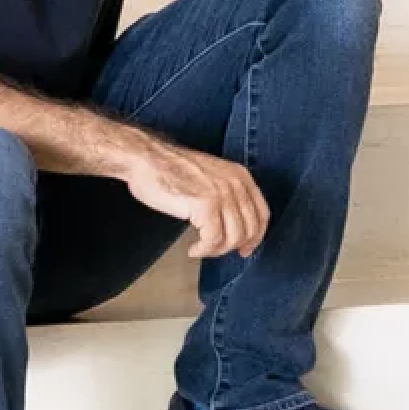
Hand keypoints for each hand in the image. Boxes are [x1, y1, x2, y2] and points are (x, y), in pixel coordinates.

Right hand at [121, 135, 270, 259]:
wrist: (147, 158)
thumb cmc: (171, 169)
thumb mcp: (212, 177)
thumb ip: (228, 196)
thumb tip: (235, 226)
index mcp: (241, 176)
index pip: (262, 214)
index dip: (256, 237)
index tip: (245, 250)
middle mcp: (236, 184)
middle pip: (249, 229)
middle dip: (233, 247)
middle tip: (215, 251)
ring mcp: (222, 194)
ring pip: (233, 237)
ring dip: (216, 250)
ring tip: (201, 249)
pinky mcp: (205, 204)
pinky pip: (214, 239)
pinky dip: (205, 250)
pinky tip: (194, 249)